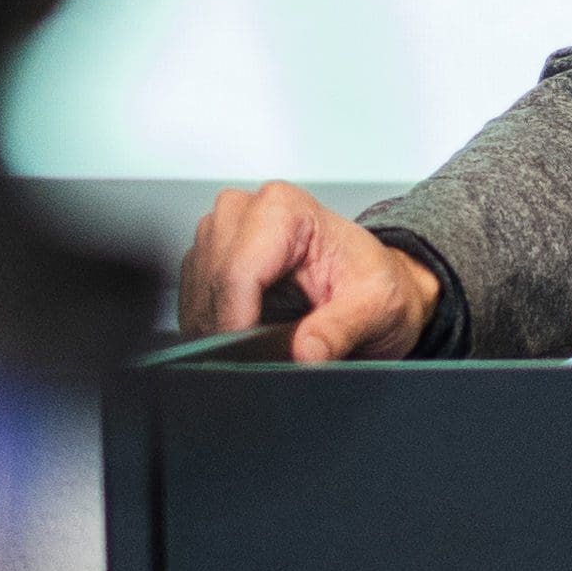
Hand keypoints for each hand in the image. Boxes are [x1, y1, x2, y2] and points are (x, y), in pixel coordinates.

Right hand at [177, 181, 442, 364]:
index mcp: (285, 209)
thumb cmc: (376, 284)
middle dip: (228, 329)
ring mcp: (223, 232)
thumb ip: (342, 328)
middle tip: (260, 361)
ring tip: (258, 347)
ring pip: (196, 292)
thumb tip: (307, 351)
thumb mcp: (378, 308)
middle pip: (211, 282)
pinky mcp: (210, 257)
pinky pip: (192, 297)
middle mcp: (246, 211)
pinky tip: (242, 337)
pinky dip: (211, 324)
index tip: (248, 360)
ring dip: (217, 327)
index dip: (237, 322)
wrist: (377, 283)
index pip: (237, 271)